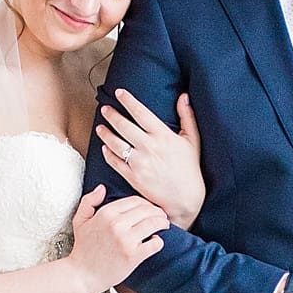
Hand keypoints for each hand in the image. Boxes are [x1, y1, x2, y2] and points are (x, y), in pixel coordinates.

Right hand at [67, 186, 167, 292]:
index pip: (135, 201)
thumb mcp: (80, 221)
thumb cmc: (83, 249)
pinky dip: (159, 241)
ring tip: (164, 225)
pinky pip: (155, 243)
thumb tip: (102, 188)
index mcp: (106, 213)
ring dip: (163, 223)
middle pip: (147, 210)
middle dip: (158, 212)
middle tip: (162, 216)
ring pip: (154, 223)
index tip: (150, 209)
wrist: (82, 275)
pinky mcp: (133, 256)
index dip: (146, 203)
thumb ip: (89, 201)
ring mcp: (126, 240)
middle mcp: (117, 224)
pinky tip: (156, 241)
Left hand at [96, 88, 204, 228]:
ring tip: (100, 127)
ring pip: (115, 143)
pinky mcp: (133, 177)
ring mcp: (139, 163)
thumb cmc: (190, 169)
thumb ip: (187, 116)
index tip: (119, 92)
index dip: (128, 100)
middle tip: (105, 109)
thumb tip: (183, 96)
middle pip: (123, 125)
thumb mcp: (192, 140)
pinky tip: (104, 148)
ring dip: (105, 133)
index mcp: (163, 136)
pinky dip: (108, 154)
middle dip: (111, 115)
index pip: (141, 112)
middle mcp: (149, 147)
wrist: (186, 199)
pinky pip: (115, 162)